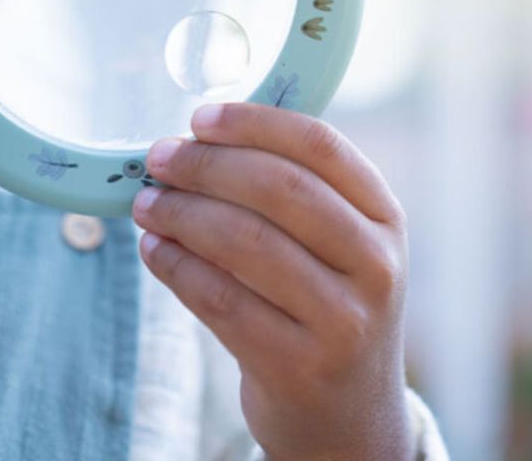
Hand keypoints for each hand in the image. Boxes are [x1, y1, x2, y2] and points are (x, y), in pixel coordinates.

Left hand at [132, 103, 411, 460]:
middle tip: (159, 158)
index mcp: (383, 216)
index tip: (199, 118)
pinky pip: (220, 299)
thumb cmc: (323, 302)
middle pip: (278, 187)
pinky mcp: (299, 366)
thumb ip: (286, 190)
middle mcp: (375, 265)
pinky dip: (176, 265)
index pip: (319, 145)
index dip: (252, 123)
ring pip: (244, 242)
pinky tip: (155, 249)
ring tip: (147, 204)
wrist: (348, 414)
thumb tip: (192, 141)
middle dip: (206, 166)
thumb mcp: (336, 244)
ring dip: (181, 214)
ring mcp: (343, 320)